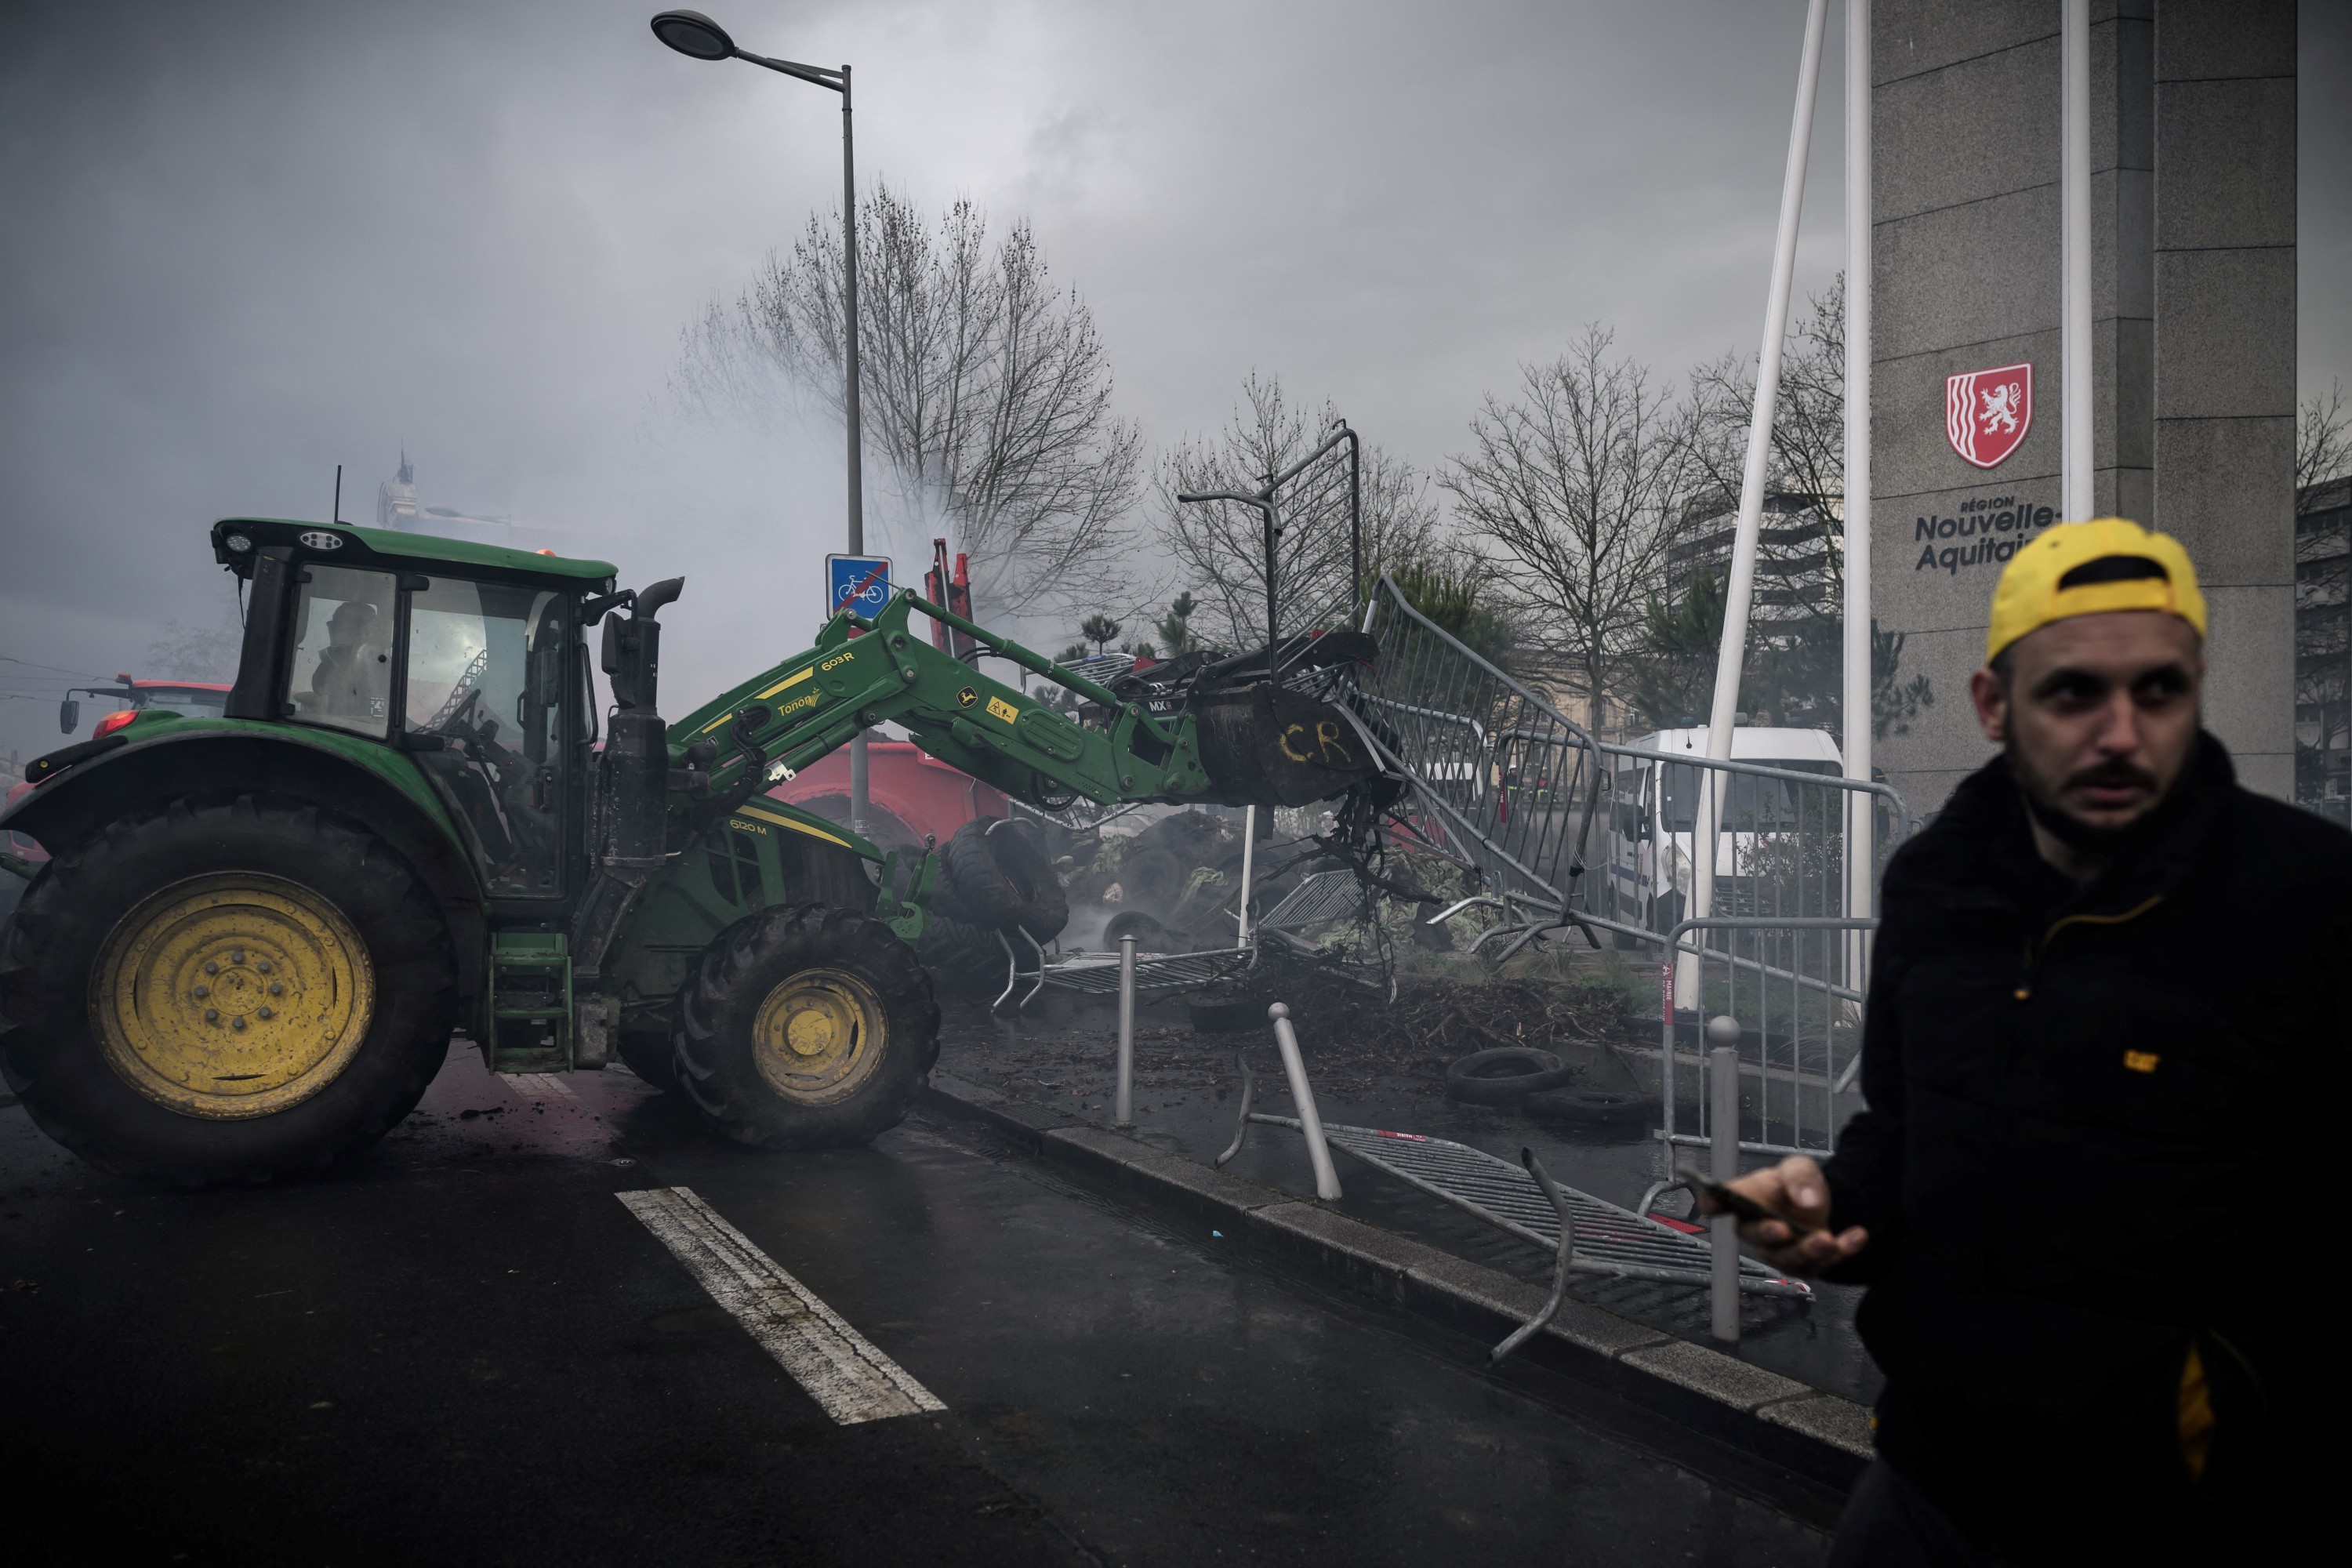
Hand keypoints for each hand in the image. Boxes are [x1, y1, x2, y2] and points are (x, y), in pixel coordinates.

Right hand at [1694, 1155, 1867, 1276]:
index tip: (1710, 1204)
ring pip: (1790, 1258)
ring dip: (1809, 1250)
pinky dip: (1844, 1250)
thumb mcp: (1799, 1168)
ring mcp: (1781, 1252)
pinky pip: (1825, 1263)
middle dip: (1769, 1236)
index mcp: (1746, 1200)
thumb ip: (1800, 1178)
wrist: (1821, 1205)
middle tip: (1782, 1230)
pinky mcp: (1808, 1265)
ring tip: (1827, 1239)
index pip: (1720, 1202)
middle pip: (1757, 1238)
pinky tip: (1857, 1235)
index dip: (1713, 1203)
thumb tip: (1806, 1200)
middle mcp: (1757, 1231)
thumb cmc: (1796, 1186)